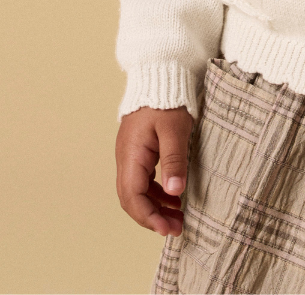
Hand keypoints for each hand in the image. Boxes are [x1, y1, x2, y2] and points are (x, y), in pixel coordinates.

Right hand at [115, 106, 194, 236]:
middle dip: (152, 217)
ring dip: (155, 206)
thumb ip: (174, 160)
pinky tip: (174, 196)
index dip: (148, 216)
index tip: (167, 229)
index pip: (132, 197)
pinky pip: (144, 180)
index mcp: (131, 155)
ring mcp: (130, 155)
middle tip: (176, 229)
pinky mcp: (139, 151)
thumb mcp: (174, 129)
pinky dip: (158, 192)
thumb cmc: (167, 100)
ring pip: (137, 191)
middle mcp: (126, 159)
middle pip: (132, 199)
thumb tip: (175, 192)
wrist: (159, 76)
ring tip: (178, 217)